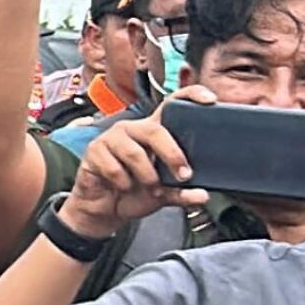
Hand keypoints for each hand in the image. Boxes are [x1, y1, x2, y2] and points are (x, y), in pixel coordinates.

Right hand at [62, 102, 206, 235]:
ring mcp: (111, 138)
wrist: (103, 209)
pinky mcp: (94, 151)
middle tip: (183, 175)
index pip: (172, 104)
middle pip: (155, 131)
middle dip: (172, 155)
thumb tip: (202, 195)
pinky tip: (122, 186)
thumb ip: (182, 193)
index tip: (210, 100)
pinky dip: (124, 184)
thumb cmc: (134, 193)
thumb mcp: (164, 194)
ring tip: (150, 188)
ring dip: (147, 177)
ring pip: (134, 153)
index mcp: (153, 132)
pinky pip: (114, 168)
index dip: (191, 96)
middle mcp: (133, 129)